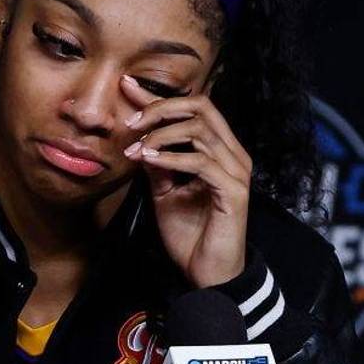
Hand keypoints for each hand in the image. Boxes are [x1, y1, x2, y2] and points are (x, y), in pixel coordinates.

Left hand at [120, 74, 252, 288]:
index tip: (127, 89)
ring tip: (137, 149)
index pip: (194, 109)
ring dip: (161, 136)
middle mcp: (234, 155)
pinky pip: (201, 162)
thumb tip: (140, 139)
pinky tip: (150, 160)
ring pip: (200, 131)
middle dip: (162, 108)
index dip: (160, 97)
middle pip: (202, 107)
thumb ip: (157, 164)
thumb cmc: (191, 234)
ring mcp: (236, 172)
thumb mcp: (165, 193)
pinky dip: (172, 158)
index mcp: (221, 151)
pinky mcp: (233, 192)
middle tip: (132, 123)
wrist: (207, 274)